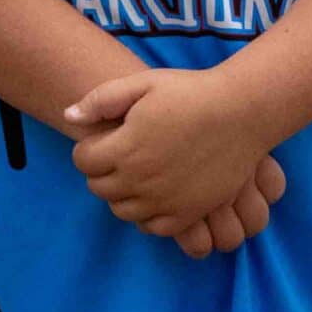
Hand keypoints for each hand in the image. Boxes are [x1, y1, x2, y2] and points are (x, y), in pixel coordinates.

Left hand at [64, 67, 278, 246]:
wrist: (242, 112)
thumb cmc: (192, 92)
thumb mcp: (143, 83)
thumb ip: (102, 100)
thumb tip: (69, 117)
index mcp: (125, 147)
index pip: (82, 161)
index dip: (89, 149)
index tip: (105, 140)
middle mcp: (140, 179)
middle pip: (99, 188)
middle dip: (102, 172)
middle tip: (121, 156)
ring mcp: (164, 200)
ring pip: (122, 210)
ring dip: (123, 194)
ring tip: (138, 174)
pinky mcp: (188, 213)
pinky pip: (153, 227)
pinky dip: (148, 215)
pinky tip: (156, 195)